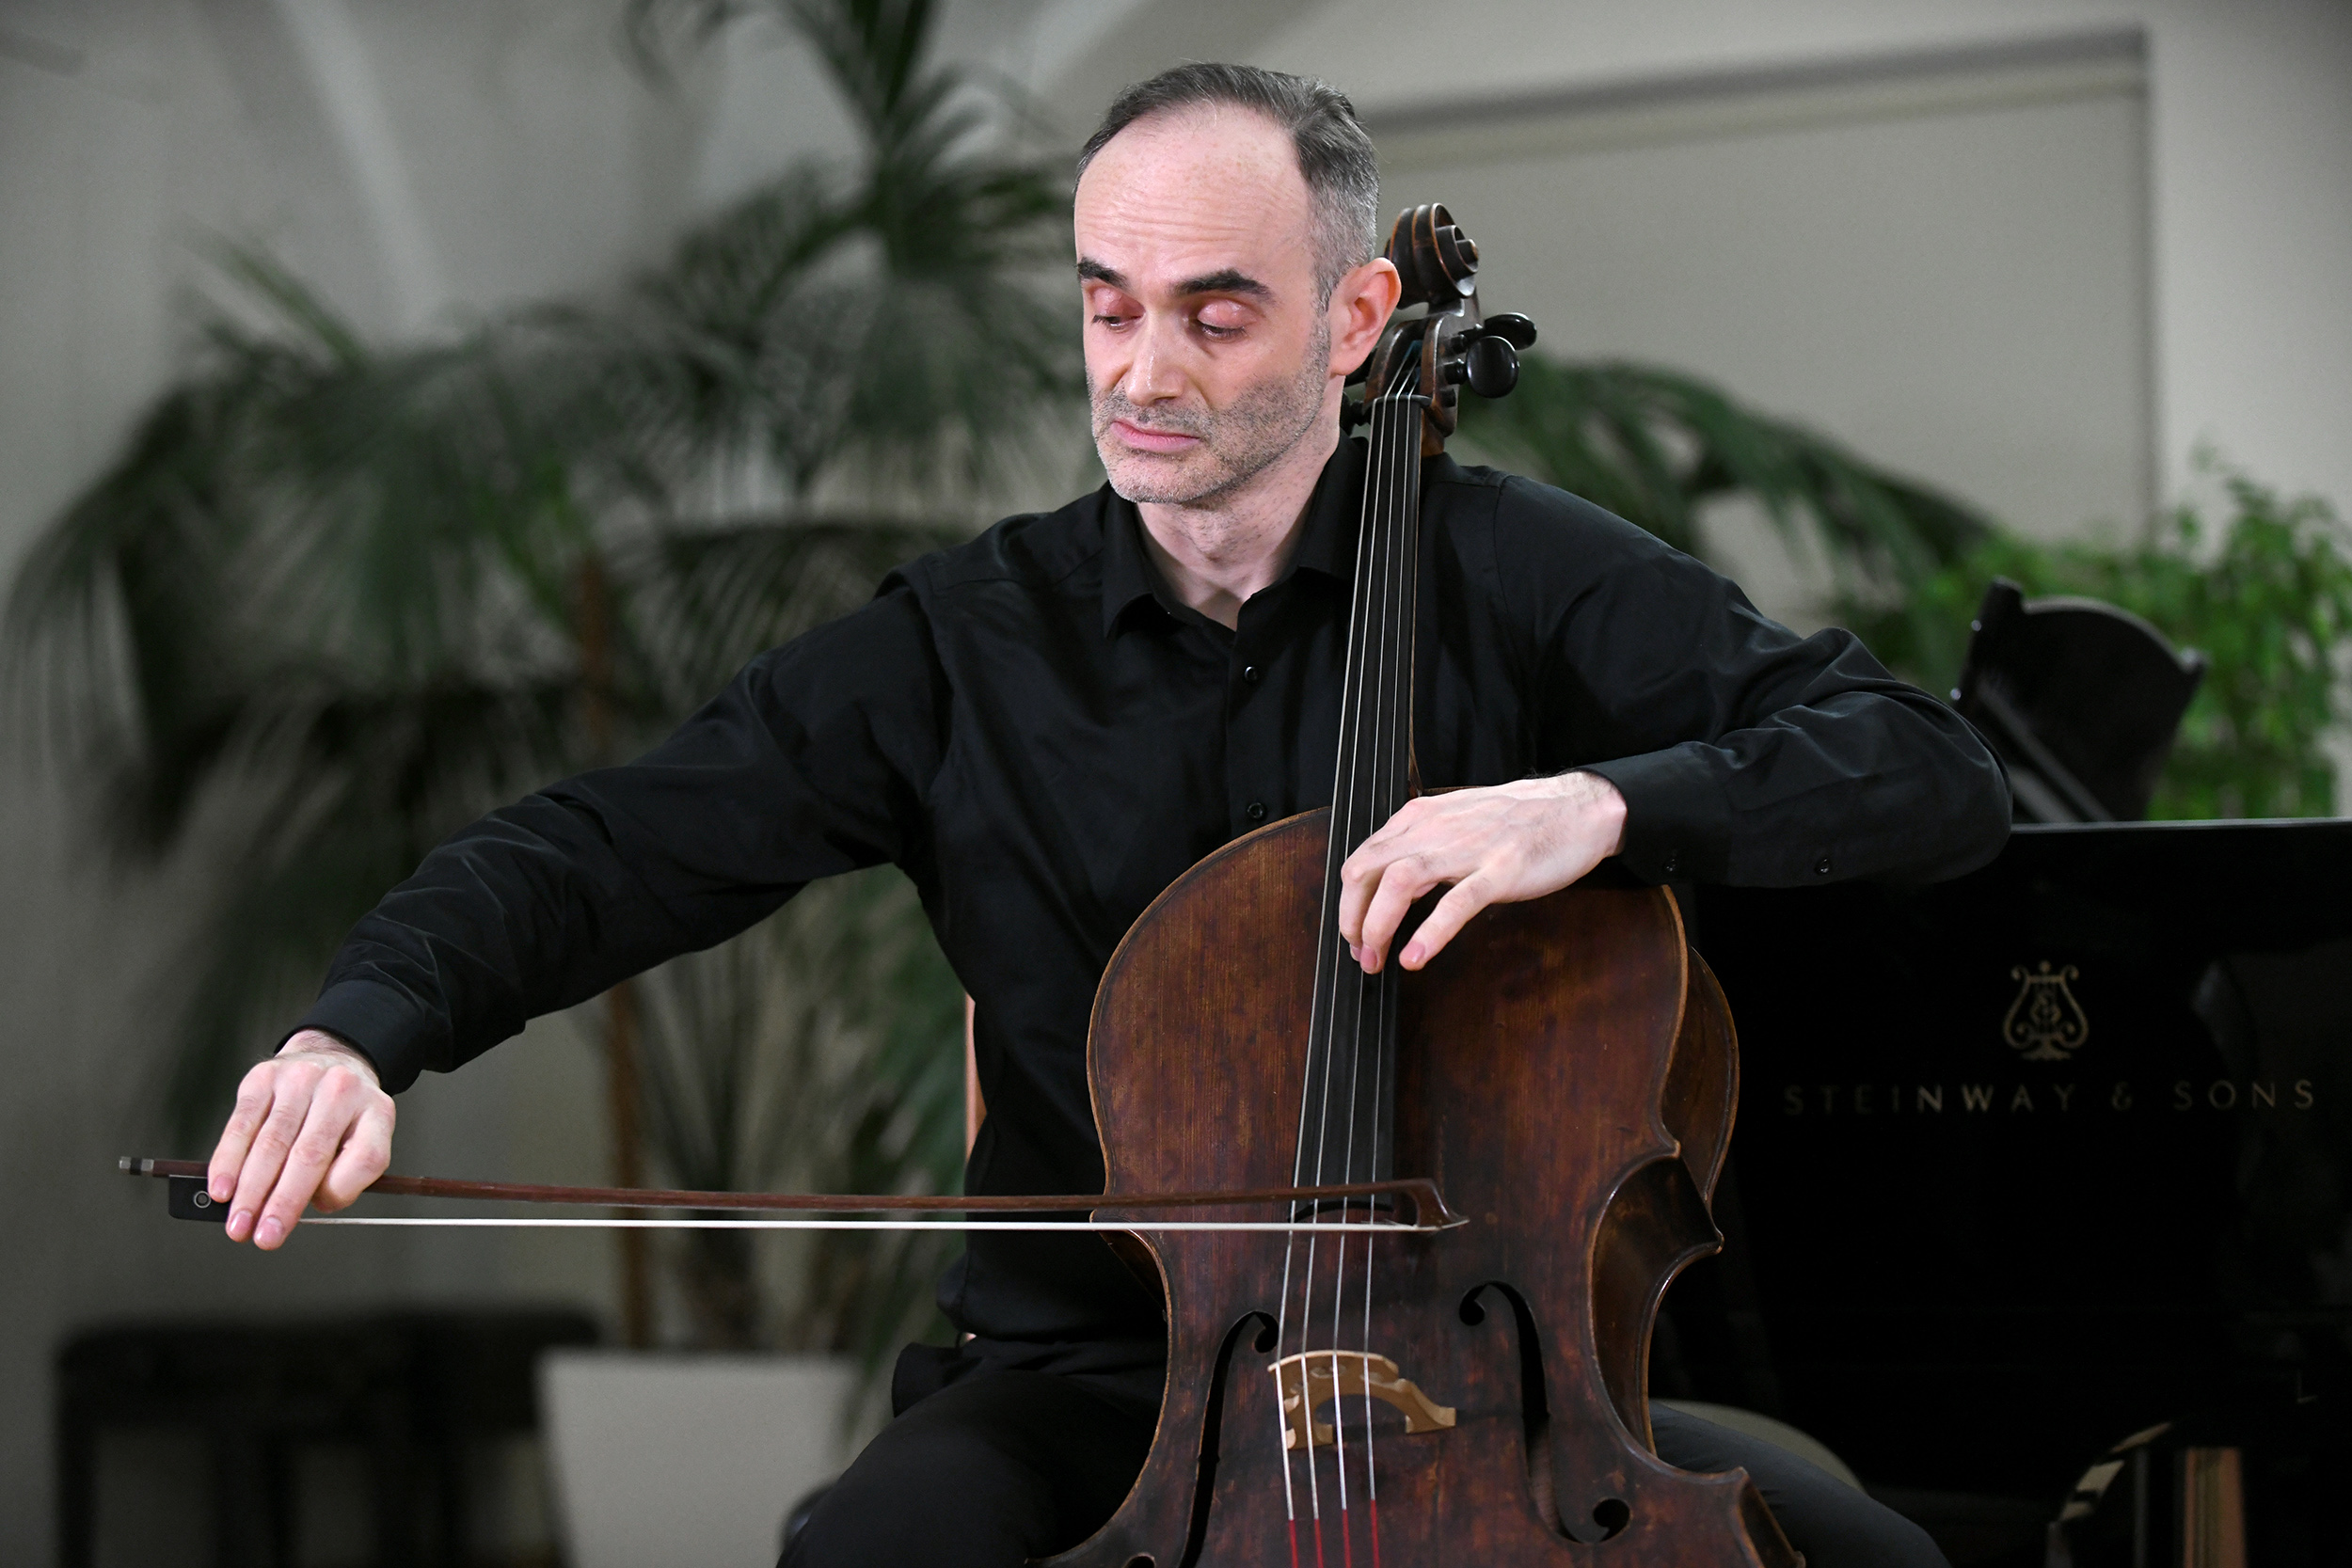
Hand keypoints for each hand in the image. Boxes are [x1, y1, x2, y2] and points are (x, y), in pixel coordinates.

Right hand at [206, 1030, 394, 1248]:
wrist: (329, 1059)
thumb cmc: (343, 1114)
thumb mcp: (364, 1137)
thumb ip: (346, 1173)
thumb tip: (312, 1204)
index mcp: (376, 1111)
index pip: (366, 1158)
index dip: (340, 1190)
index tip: (317, 1213)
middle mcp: (341, 1090)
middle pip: (309, 1155)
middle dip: (282, 1203)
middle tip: (264, 1237)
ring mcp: (300, 1080)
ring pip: (271, 1143)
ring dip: (250, 1191)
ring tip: (239, 1223)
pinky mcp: (263, 1078)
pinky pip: (241, 1125)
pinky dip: (228, 1161)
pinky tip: (221, 1188)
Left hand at [1337, 772, 1626, 973]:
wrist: (1577, 808)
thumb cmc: (1517, 820)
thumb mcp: (1455, 823)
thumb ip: (1420, 848)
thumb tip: (1388, 887)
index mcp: (1420, 817)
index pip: (1362, 858)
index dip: (1350, 903)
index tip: (1355, 936)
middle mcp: (1435, 829)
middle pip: (1367, 870)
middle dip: (1353, 918)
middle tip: (1360, 955)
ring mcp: (1468, 848)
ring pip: (1399, 882)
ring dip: (1378, 925)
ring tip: (1375, 959)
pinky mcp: (1502, 870)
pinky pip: (1457, 903)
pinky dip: (1430, 933)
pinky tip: (1415, 958)